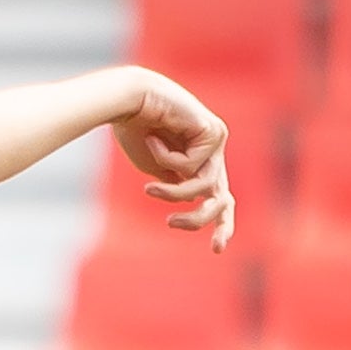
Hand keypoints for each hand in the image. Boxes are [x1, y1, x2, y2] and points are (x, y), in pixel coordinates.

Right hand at [112, 70, 236, 252]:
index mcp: (200, 160)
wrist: (128, 100)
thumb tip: (191, 201)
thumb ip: (175, 185)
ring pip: (205, 185)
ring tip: (149, 189)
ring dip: (173, 192)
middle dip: (202, 218)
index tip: (216, 250)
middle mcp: (212, 151)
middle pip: (222, 198)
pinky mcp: (213, 131)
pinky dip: (168, 160)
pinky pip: (193, 166)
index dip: (220, 223)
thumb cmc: (134, 130)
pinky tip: (156, 140)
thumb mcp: (155, 169)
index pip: (219, 197)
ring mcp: (215, 140)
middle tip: (172, 225)